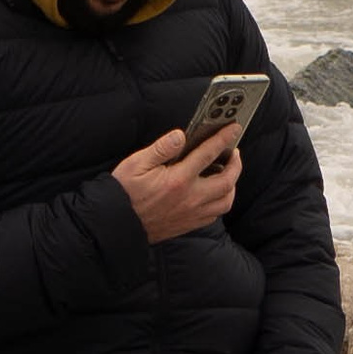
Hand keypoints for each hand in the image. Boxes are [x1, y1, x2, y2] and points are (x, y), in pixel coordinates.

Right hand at [112, 125, 241, 243]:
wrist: (117, 224)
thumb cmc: (124, 192)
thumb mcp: (136, 164)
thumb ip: (161, 149)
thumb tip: (181, 136)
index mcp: (178, 180)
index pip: (208, 154)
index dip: (223, 139)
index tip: (233, 129)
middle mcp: (190, 198)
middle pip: (227, 181)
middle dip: (236, 164)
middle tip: (234, 152)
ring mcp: (191, 214)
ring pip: (225, 201)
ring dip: (232, 185)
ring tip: (228, 173)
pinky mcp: (188, 224)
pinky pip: (215, 214)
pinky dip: (221, 201)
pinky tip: (214, 193)